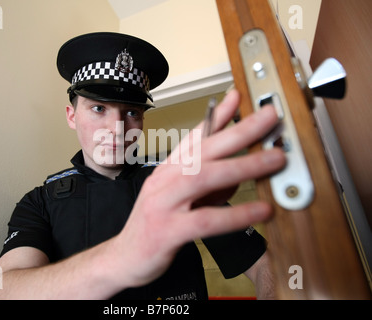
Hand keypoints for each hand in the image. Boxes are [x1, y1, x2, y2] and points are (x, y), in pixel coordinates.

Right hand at [113, 89, 285, 287]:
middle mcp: (165, 179)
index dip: (216, 115)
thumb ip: (209, 183)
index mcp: (168, 170)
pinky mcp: (167, 230)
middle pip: (203, 149)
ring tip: (275, 159)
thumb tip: (241, 171)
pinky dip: (235, 214)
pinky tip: (260, 210)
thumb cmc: (156, 224)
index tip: (238, 96)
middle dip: (239, 130)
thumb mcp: (182, 197)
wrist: (126, 256)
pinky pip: (205, 220)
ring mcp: (164, 203)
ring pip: (204, 177)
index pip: (194, 136)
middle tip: (269, 117)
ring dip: (243, 166)